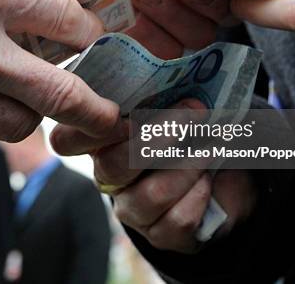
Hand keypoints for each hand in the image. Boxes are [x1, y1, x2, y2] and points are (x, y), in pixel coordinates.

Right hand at [50, 98, 255, 252]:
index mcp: (102, 140)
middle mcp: (108, 176)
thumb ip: (160, 89)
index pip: (68, 140)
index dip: (90, 129)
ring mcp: (131, 209)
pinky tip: (208, 178)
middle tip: (192, 112)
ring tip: (210, 146)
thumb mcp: (174, 102)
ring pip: (150, 195)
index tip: (127, 112)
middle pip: (112, 166)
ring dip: (188, 166)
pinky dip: (200, 193)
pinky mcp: (159, 234)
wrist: (226, 177)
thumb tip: (169, 61)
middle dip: (157, 137)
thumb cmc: (192, 129)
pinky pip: (177, 218)